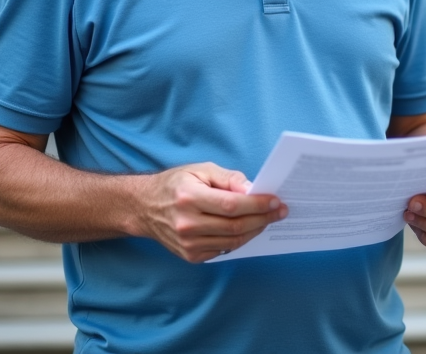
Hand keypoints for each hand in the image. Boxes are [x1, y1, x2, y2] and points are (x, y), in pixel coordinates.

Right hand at [136, 162, 287, 262]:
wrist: (145, 207)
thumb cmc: (176, 184)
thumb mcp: (201, 170)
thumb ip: (228, 179)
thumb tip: (252, 189)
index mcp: (188, 198)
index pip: (231, 206)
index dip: (257, 205)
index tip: (275, 201)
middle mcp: (187, 224)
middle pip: (235, 226)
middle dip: (263, 219)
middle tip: (280, 211)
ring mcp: (187, 244)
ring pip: (232, 241)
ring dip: (255, 230)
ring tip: (268, 219)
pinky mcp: (190, 256)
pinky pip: (223, 249)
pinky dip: (239, 239)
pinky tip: (249, 229)